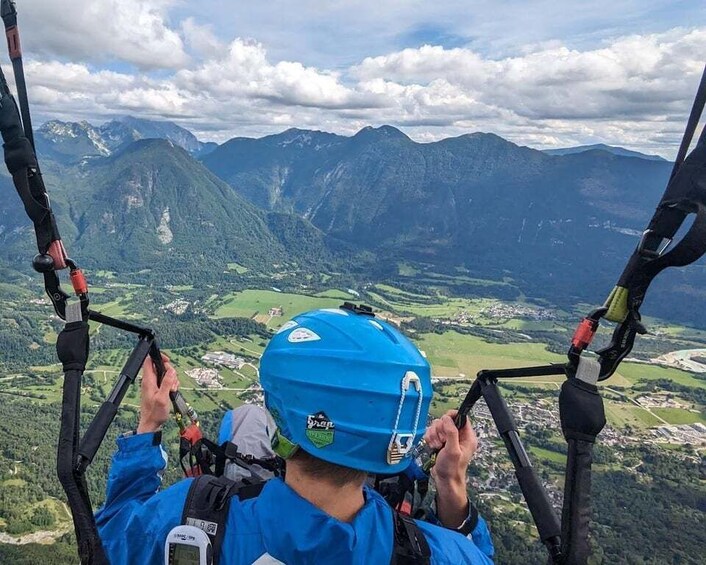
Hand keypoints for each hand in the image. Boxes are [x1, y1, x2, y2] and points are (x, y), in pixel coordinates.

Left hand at [137, 354, 178, 433]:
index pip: (149, 361)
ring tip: (172, 389)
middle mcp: (150, 381)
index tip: (168, 361)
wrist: (151, 423)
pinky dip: (171, 384)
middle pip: (160, 366)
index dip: (158, 357)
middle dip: (170, 371)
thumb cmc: (154, 413)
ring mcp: (153, 385)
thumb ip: (167, 383)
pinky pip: (166, 381)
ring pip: (165, 374)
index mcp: (148, 381)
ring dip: (172, 379)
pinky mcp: (157, 389)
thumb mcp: (162, 398)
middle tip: (172, 381)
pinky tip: (172, 391)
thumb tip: (171, 371)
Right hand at [423, 410, 477, 527]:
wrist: (445, 481)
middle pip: (446, 420)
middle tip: (441, 441)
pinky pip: (432, 432)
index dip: (451, 417)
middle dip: (440, 430)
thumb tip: (447, 418)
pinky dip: (430, 438)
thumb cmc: (452, 469)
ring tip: (437, 446)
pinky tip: (433, 447)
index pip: (461, 417)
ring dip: (434, 435)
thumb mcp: (453, 451)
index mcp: (467, 436)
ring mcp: (449, 438)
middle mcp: (458, 436)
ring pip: (437, 426)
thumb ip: (452, 433)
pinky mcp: (440, 441)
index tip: (444, 423)